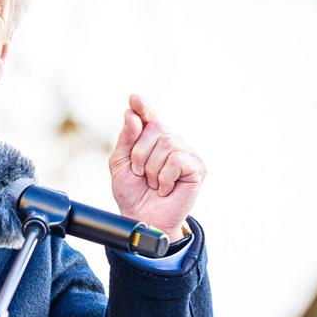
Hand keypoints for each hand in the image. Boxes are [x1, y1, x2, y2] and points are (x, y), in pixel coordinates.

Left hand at [108, 94, 204, 240]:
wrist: (142, 218)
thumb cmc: (132, 193)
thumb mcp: (119, 164)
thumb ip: (126, 139)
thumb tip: (131, 114)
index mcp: (151, 140)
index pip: (149, 117)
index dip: (143, 107)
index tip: (134, 98)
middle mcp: (171, 143)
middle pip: (155, 129)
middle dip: (139, 153)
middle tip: (140, 173)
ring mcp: (186, 154)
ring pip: (166, 143)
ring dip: (152, 168)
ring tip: (154, 183)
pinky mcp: (197, 168)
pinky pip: (177, 159)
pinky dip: (165, 177)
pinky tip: (166, 188)